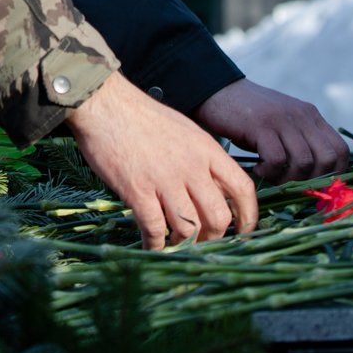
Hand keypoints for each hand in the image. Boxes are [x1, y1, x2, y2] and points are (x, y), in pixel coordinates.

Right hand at [66, 71, 256, 248]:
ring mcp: (165, 179)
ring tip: (176, 247)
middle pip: (219, 217)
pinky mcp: (138, 190)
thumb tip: (213, 190)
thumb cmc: (141, 116)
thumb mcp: (184, 130)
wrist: (104, 103)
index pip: (242, 188)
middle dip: (213, 238)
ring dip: (184, 245)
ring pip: (190, 228)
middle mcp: (191, 165)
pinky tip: (151, 248)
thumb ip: (202, 159)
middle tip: (202, 242)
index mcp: (206, 148)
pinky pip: (155, 230)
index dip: (248, 217)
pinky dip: (155, 246)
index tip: (243, 233)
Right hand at [194, 79, 349, 183]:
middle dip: (310, 179)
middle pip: (327, 158)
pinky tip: (257, 168)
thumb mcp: (281, 125)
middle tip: (288, 183)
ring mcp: (283, 118)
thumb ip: (299, 143)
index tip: (315, 186)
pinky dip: (268, 172)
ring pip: (304, 161)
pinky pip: (277, 159)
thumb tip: (312, 181)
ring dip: (287, 178)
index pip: (341, 150)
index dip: (334, 174)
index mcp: (311, 115)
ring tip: (270, 175)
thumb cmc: (248, 116)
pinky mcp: (262, 124)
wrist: (217, 90)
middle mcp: (302, 115)